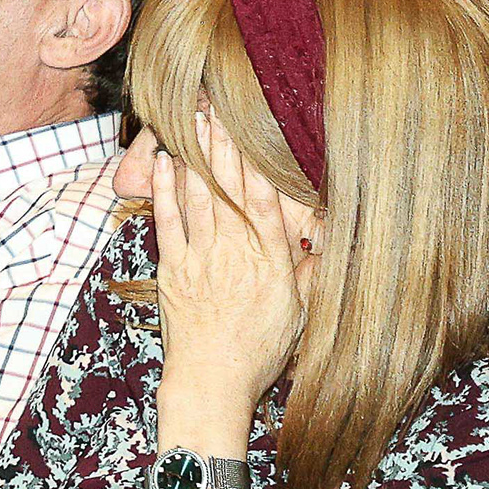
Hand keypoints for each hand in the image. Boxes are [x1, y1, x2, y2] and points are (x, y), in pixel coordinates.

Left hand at [147, 125, 317, 432]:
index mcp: (270, 261)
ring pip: (197, 197)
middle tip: (215, 106)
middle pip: (228, 189)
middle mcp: (235, 254)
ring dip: (194, 156)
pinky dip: (164, 189)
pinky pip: (167, 221)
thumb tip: (324, 245)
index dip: (254, 162)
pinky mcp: (173, 270)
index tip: (249, 130)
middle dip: (221, 145)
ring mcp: (201, 260)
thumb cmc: (258, 351)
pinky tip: (163, 162)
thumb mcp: (298, 314)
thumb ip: (308, 274)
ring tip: (191, 121)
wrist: (211, 381)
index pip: (263, 201)